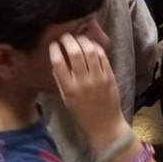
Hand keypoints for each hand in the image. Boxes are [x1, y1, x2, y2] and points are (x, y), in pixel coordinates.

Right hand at [50, 34, 127, 150]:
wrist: (104, 125)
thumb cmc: (81, 114)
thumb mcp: (65, 99)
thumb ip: (60, 80)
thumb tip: (56, 59)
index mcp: (69, 89)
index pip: (58, 63)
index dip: (54, 49)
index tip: (53, 43)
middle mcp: (83, 82)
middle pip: (75, 53)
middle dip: (68, 40)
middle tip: (65, 36)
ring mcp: (98, 78)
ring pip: (90, 51)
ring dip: (83, 40)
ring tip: (78, 38)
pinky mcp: (109, 76)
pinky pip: (102, 56)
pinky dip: (96, 47)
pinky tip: (91, 44)